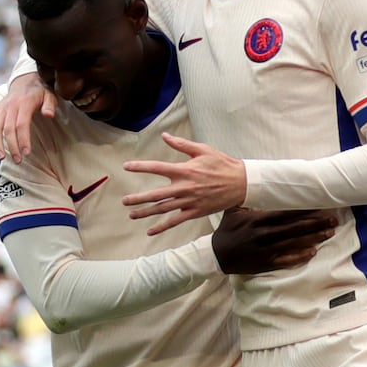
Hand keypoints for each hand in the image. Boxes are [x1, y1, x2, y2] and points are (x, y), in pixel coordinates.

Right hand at [0, 74, 54, 161]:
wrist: (25, 81)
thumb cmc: (40, 92)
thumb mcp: (49, 95)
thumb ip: (50, 104)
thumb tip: (48, 114)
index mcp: (24, 102)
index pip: (21, 123)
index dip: (23, 139)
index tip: (26, 153)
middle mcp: (10, 105)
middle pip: (8, 128)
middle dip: (12, 146)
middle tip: (18, 160)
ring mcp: (1, 109)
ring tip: (1, 159)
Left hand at [123, 134, 246, 232]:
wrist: (241, 183)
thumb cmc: (222, 164)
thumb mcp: (203, 150)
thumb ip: (182, 145)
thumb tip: (165, 136)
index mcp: (185, 170)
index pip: (157, 168)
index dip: (140, 167)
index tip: (126, 167)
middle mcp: (184, 187)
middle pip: (156, 194)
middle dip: (138, 198)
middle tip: (124, 200)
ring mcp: (189, 202)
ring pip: (163, 209)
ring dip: (146, 212)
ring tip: (131, 214)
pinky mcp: (195, 212)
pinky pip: (175, 221)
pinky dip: (162, 227)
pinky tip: (150, 231)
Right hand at [213, 208, 336, 274]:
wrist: (216, 255)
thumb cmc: (226, 231)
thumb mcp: (233, 211)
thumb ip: (246, 198)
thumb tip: (256, 183)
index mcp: (258, 220)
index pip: (286, 213)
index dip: (304, 209)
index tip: (319, 204)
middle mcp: (265, 235)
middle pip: (295, 228)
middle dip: (316, 223)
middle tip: (333, 219)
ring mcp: (266, 250)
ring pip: (294, 243)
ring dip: (313, 238)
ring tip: (329, 233)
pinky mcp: (266, 263)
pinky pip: (286, 260)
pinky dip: (300, 256)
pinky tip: (312, 252)